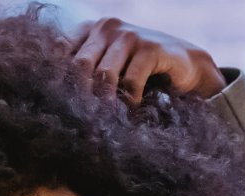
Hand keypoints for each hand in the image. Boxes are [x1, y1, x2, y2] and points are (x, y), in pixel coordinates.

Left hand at [67, 17, 228, 101]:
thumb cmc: (141, 72)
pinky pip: (131, 82)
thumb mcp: (110, 69)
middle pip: (79, 64)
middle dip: (82, 94)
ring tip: (110, 118)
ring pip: (104, 74)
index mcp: (92, 29)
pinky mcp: (151, 48)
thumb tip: (58, 98)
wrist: (186, 66)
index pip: (61, 49)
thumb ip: (87, 74)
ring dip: (106, 102)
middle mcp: (107, 27)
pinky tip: (134, 110)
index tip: (61, 102)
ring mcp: (130, 35)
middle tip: (87, 117)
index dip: (58, 77)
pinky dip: (130, 102)